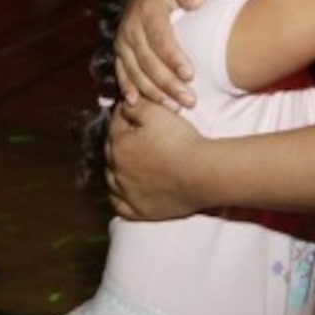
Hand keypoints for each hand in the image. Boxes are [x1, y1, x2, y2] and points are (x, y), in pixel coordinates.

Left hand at [106, 100, 205, 219]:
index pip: (115, 125)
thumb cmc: (180, 141)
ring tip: (128, 163)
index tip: (130, 113)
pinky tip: (125, 192)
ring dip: (117, 170)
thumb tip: (123, 104)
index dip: (124, 117)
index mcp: (119, 145)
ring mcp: (127, 193)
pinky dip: (120, 197)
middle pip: (112, 152)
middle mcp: (117, 170)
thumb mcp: (157, 112)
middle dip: (120, 142)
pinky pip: (120, 205)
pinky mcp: (140, 211)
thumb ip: (135, 105)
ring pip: (112, 179)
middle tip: (132, 136)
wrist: (202, 173)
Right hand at [114, 0, 204, 107]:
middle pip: (148, 61)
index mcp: (147, 11)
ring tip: (174, 107)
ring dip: (153, 92)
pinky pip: (121, 72)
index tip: (190, 75)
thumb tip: (197, 1)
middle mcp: (130, 28)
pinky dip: (128, 88)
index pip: (160, 39)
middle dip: (168, 83)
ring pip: (135, 72)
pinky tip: (136, 103)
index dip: (173, 59)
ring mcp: (122, 41)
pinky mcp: (119, 52)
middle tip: (188, 100)